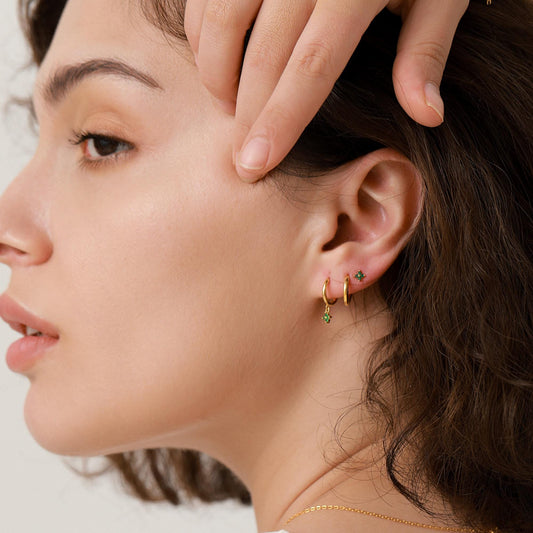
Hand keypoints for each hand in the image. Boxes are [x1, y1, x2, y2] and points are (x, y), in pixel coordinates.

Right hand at [185, 0, 468, 181]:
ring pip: (221, 19)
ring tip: (227, 107)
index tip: (256, 163)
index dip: (281, 120)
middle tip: (240, 156)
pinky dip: (202, 29)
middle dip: (246, 112)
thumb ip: (426, 49)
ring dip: (215, 72)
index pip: (311, 67)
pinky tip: (215, 57)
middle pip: (262, 53)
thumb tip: (427, 115)